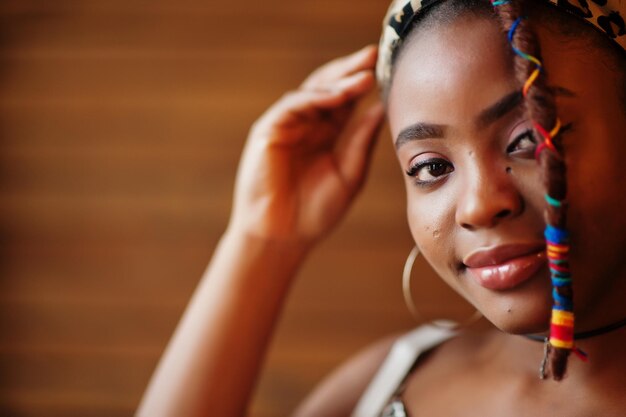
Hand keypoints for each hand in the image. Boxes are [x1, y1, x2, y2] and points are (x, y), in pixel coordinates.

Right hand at [228, 45, 383, 247]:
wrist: (284, 237)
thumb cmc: (316, 212)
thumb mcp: (349, 174)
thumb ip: (362, 141)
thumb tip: (381, 109)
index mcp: (327, 136)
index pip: (345, 101)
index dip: (362, 83)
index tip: (385, 69)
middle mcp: (307, 126)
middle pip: (328, 88)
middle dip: (349, 71)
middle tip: (372, 56)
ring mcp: (287, 127)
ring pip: (311, 92)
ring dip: (336, 82)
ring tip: (362, 76)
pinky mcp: (269, 132)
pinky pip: (291, 106)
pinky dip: (314, 98)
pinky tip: (337, 95)